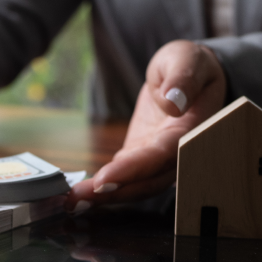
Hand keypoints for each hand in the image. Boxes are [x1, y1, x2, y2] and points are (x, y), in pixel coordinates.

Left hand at [67, 40, 226, 208]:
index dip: (133, 170)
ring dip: (103, 198)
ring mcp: (157, 160)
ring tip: (71, 203)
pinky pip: (123, 179)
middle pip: (146, 182)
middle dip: (112, 194)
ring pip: (134, 187)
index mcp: (189, 130)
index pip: (160, 156)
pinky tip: (78, 196)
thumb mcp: (186, 58)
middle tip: (76, 200)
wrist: (188, 76)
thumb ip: (182, 78)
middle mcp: (175, 153)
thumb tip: (174, 101)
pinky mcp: (140, 159)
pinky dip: (102, 189)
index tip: (104, 181)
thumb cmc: (190, 66)